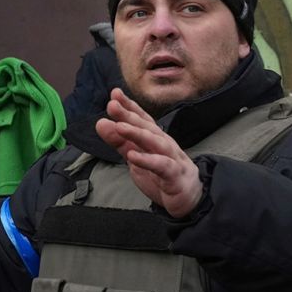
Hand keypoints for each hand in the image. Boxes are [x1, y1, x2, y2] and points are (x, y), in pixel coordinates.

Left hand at [94, 89, 204, 217]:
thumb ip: (119, 141)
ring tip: (120, 127)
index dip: (129, 106)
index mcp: (155, 138)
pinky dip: (147, 160)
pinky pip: (162, 166)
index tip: (114, 93)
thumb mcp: (135, 157)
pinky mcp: (174, 175)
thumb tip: (101, 123)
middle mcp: (164, 143)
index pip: (141, 118)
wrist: (191, 198)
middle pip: (146, 126)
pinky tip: (132, 156)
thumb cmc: (161, 174)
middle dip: (129, 115)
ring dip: (137, 133)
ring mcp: (171, 158)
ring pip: (155, 142)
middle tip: (112, 105)